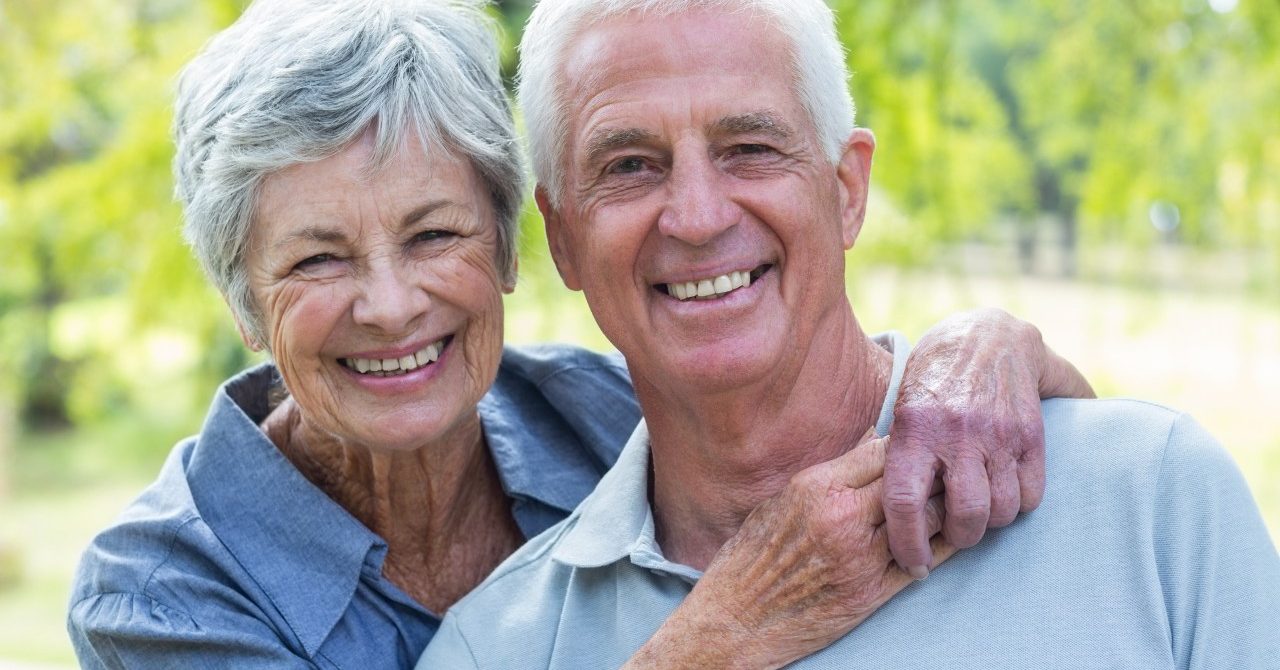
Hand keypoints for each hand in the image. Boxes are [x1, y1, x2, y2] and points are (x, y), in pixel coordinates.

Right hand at [624, 431, 953, 669]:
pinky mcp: (872, 593)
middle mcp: (842, 519)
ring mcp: (860, 558)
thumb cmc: (752, 556)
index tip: (918, 445)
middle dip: (931, 474)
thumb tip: (871, 439)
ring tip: (952, 501)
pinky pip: (923, 562)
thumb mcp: (782, 499)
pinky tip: (946, 539)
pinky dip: (940, 548)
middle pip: (910, 482)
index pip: (882, 451)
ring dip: (942, 510)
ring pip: (926, 521)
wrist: (737, 618)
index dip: (907, 445)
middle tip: (947, 468)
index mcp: (816, 488)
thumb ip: (831, 471)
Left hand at [884, 307, 1092, 577]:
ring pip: (1002, 511)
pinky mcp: (1031, 434)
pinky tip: (1003, 489)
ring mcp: (999, 433)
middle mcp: (958, 433)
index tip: (912, 564)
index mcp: (914, 429)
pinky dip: (1018, 504)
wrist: (987, 335)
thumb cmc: (931, 382)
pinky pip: (1031, 495)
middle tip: (951, 533)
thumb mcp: (900, 410)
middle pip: (965, 517)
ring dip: (990, 522)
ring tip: (976, 509)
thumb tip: (874, 517)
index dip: (907, 544)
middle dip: (958, 538)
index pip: (906, 502)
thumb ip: (895, 458)